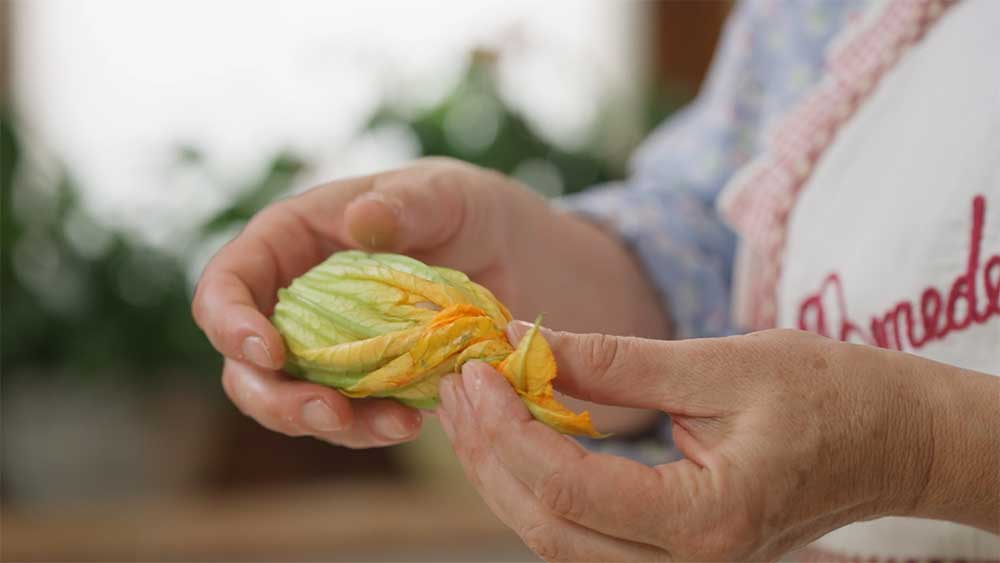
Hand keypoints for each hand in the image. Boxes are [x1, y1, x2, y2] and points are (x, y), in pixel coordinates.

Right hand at [192, 158, 666, 446]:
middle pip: (246, 362)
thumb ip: (407, 204)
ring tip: (394, 425)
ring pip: (293, 401)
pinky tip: (415, 421)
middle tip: (329, 413)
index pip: (230, 280)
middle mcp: (303, 300)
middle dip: (276, 397)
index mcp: (299, 240)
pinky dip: (371, 428)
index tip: (266, 350)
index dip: (229, 320)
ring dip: (330, 424)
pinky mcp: (370, 384)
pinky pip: (349, 417)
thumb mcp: (450, 194)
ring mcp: (333, 348)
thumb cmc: (477, 211)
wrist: (528, 265)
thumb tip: (358, 221)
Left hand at [437, 324, 997, 560]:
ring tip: (470, 404)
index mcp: (709, 520)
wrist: (894, 440)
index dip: (510, 429)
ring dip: (503, 472)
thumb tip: (528, 343)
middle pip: (549, 528)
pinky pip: (582, 532)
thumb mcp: (724, 364)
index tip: (476, 370)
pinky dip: (536, 484)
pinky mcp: (671, 553)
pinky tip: (514, 433)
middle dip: (490, 455)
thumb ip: (619, 363)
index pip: (572, 488)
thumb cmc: (832, 395)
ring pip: (556, 540)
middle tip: (457, 382)